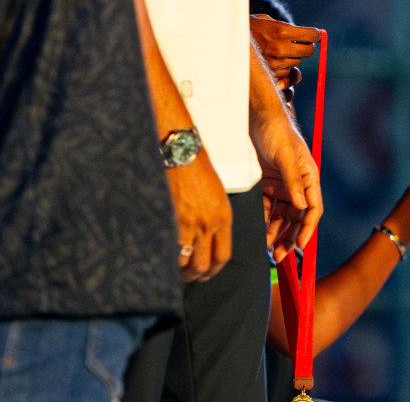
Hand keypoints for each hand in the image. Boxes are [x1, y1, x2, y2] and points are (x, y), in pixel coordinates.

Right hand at [167, 152, 232, 281]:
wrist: (183, 154)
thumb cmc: (199, 171)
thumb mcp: (218, 196)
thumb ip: (215, 219)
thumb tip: (208, 240)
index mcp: (224, 218)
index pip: (222, 256)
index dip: (213, 271)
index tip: (206, 275)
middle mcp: (209, 224)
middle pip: (203, 265)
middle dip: (195, 277)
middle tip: (188, 279)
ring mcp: (189, 223)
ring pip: (185, 262)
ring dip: (179, 272)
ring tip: (173, 273)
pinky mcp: (171, 220)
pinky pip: (169, 249)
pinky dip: (165, 259)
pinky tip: (161, 260)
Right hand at [250, 15, 319, 91]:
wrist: (226, 41)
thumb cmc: (249, 28)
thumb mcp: (267, 21)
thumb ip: (289, 28)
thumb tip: (314, 36)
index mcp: (281, 31)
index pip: (312, 36)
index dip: (314, 35)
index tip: (313, 34)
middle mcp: (279, 48)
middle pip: (308, 51)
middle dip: (305, 46)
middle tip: (297, 42)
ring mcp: (275, 63)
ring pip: (297, 63)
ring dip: (292, 58)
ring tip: (276, 50)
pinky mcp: (270, 75)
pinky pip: (286, 73)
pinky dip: (283, 68)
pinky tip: (272, 60)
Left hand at [252, 110, 322, 260]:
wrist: (256, 117)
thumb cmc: (277, 131)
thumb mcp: (285, 155)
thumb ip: (293, 181)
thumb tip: (301, 207)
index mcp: (309, 177)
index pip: (313, 208)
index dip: (308, 228)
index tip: (301, 246)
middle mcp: (298, 185)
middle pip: (297, 217)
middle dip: (290, 237)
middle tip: (279, 254)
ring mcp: (282, 186)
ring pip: (281, 217)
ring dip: (275, 232)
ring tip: (266, 248)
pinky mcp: (267, 186)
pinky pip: (267, 208)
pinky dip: (263, 221)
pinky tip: (257, 231)